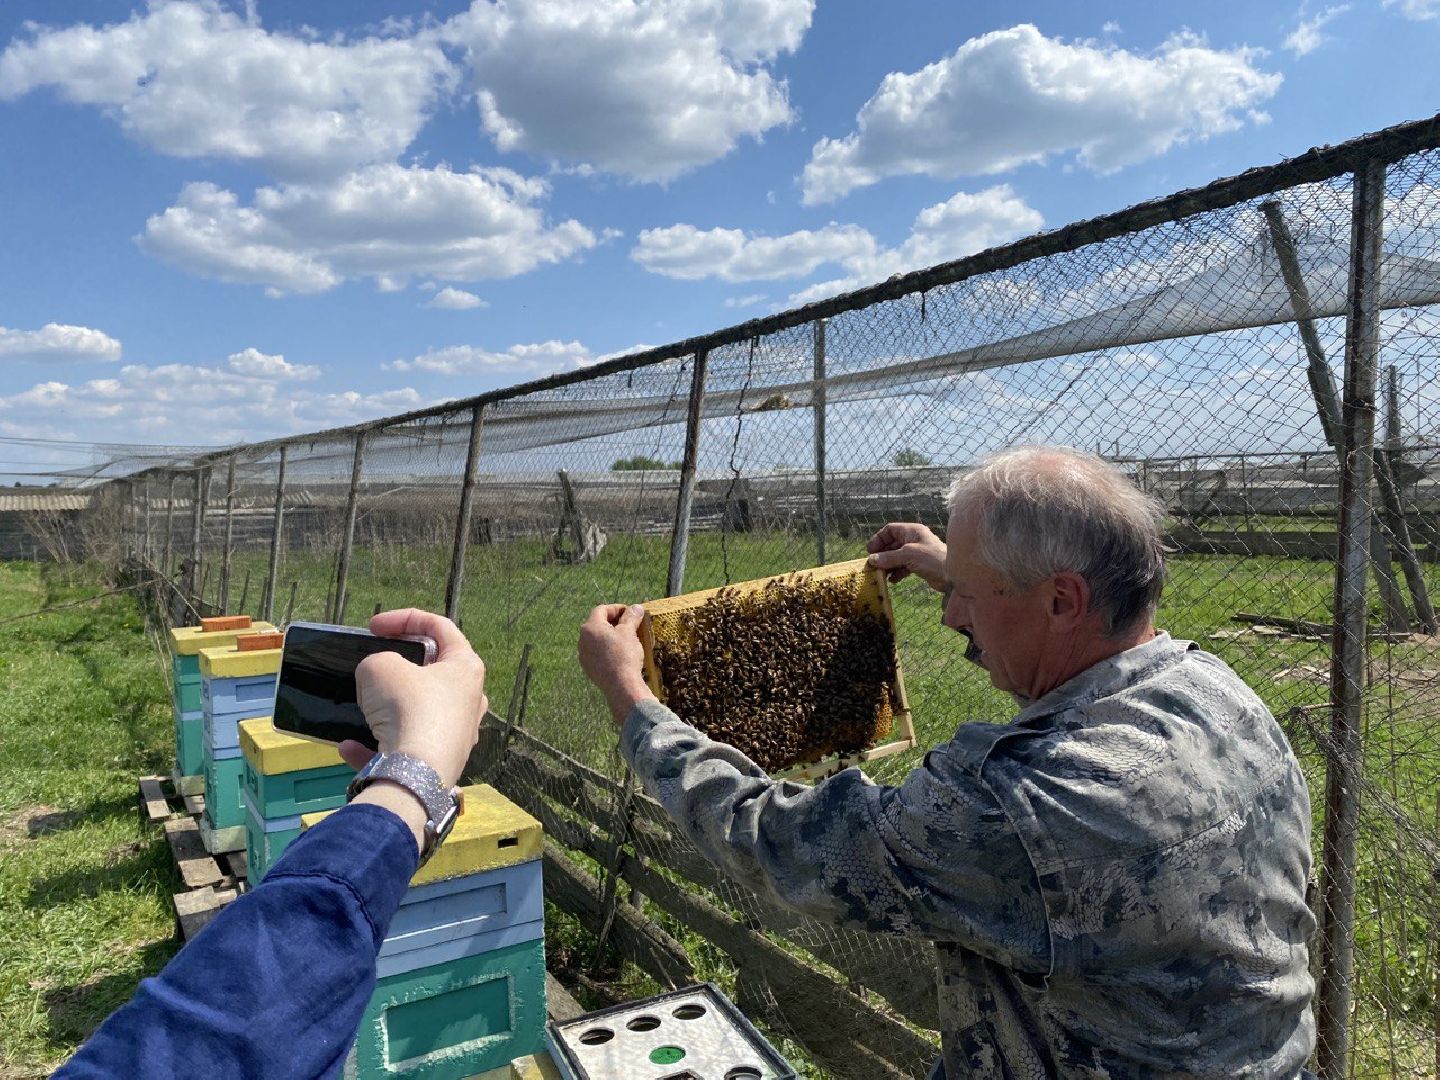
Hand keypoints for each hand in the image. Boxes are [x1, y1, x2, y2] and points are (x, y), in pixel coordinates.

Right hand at [337, 609, 487, 789]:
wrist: (415, 774)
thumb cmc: (408, 708)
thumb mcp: (380, 667)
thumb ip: (377, 662)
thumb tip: (378, 680)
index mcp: (466, 667)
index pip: (440, 627)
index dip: (404, 618)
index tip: (373, 626)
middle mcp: (468, 700)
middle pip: (433, 672)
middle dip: (399, 667)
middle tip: (374, 666)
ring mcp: (457, 735)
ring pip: (417, 712)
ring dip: (387, 709)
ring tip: (363, 707)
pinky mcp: (439, 763)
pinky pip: (403, 748)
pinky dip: (377, 746)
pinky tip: (350, 747)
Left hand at [579, 603, 656, 723]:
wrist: (621, 686)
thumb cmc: (625, 655)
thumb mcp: (629, 632)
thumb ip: (631, 617)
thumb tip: (636, 607)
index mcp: (590, 627)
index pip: (602, 610)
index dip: (617, 608)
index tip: (630, 612)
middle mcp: (583, 640)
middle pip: (598, 624)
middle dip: (614, 622)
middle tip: (629, 624)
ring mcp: (584, 655)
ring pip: (597, 640)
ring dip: (610, 636)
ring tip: (626, 639)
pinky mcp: (589, 668)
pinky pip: (597, 653)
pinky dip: (607, 650)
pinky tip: (620, 654)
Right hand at [866, 522, 946, 590]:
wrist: (953, 576)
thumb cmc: (932, 559)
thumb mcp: (908, 555)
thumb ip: (889, 557)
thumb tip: (872, 560)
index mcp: (912, 531)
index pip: (890, 530)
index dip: (879, 539)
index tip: (871, 551)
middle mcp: (914, 539)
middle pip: (892, 544)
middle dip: (882, 554)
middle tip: (873, 565)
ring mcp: (917, 552)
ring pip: (897, 556)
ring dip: (888, 564)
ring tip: (880, 574)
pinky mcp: (920, 565)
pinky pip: (903, 566)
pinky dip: (897, 572)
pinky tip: (893, 580)